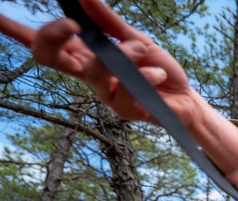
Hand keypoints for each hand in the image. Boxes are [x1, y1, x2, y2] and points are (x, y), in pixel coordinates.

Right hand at [0, 0, 196, 123]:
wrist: (185, 98)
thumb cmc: (157, 69)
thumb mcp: (133, 37)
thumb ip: (106, 19)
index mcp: (83, 55)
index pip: (41, 44)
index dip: (13, 31)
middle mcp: (86, 74)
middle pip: (45, 55)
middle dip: (53, 34)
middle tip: (72, 23)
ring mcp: (103, 94)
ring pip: (92, 70)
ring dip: (123, 53)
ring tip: (144, 52)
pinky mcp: (124, 110)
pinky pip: (124, 89)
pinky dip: (146, 74)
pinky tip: (159, 74)